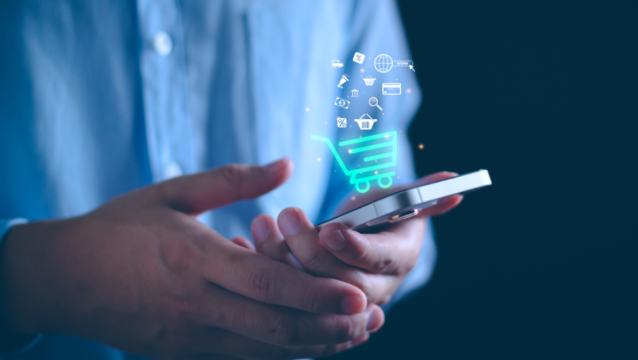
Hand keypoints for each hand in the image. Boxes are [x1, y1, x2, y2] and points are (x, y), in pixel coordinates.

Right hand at [0, 159, 383, 359]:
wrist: (60, 279)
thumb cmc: (117, 228)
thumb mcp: (172, 193)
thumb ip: (234, 180)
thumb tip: (288, 165)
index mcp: (192, 258)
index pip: (266, 283)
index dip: (316, 293)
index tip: (357, 296)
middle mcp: (194, 305)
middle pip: (273, 327)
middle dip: (328, 327)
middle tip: (370, 319)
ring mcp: (186, 338)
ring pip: (262, 353)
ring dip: (312, 346)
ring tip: (353, 335)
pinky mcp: (181, 355)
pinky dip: (279, 356)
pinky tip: (308, 346)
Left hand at [252, 172, 462, 304]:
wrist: (358, 236)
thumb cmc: (378, 210)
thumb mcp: (400, 197)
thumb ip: (424, 191)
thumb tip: (454, 181)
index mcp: (397, 262)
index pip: (379, 264)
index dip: (355, 249)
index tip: (330, 229)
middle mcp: (371, 289)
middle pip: (340, 285)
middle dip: (310, 253)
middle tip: (286, 215)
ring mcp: (337, 300)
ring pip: (306, 293)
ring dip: (280, 259)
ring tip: (262, 222)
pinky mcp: (306, 302)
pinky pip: (282, 295)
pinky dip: (260, 271)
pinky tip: (245, 242)